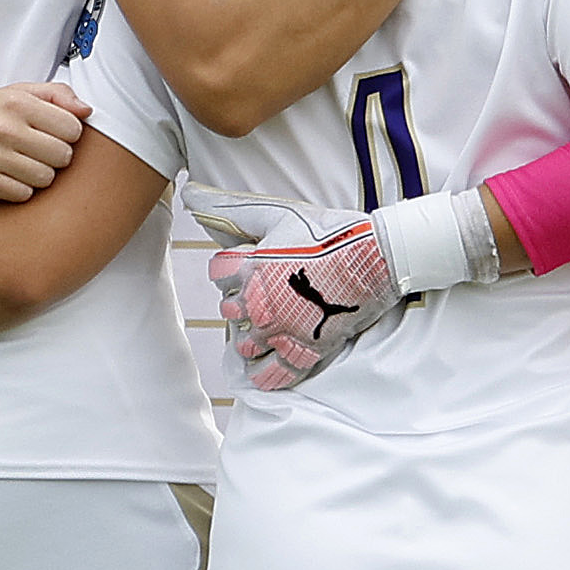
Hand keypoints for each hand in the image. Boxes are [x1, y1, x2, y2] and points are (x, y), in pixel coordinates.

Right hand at [0, 82, 86, 201]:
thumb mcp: (17, 93)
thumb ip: (56, 95)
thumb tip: (87, 111)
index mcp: (17, 102)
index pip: (73, 128)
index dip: (68, 135)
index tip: (53, 135)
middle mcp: (4, 127)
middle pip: (63, 156)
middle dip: (56, 157)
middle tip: (39, 152)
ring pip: (45, 178)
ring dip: (39, 175)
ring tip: (24, 164)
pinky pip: (23, 195)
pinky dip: (20, 190)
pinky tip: (9, 177)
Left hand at [182, 186, 397, 390]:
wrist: (378, 257)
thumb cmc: (330, 232)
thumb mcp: (279, 213)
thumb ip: (232, 209)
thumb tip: (191, 194)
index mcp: (250, 270)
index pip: (218, 273)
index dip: (230, 267)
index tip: (247, 264)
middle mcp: (259, 304)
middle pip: (228, 311)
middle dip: (240, 302)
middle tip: (261, 295)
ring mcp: (280, 331)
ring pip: (244, 345)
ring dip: (249, 336)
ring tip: (266, 326)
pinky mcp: (305, 351)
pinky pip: (274, 374)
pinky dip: (265, 374)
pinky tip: (264, 368)